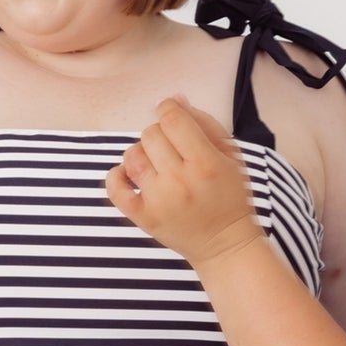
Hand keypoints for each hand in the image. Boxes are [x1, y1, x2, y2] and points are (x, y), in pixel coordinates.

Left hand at [105, 99, 263, 268]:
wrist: (224, 245)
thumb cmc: (230, 196)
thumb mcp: (230, 156)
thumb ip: (204, 123)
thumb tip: (174, 99)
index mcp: (205, 163)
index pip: (172, 119)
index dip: (168, 109)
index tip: (172, 116)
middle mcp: (179, 181)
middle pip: (150, 134)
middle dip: (160, 134)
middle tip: (172, 149)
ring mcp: (158, 201)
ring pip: (132, 157)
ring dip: (142, 153)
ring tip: (156, 164)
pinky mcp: (143, 218)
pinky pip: (114, 188)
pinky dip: (116, 176)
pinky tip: (129, 174)